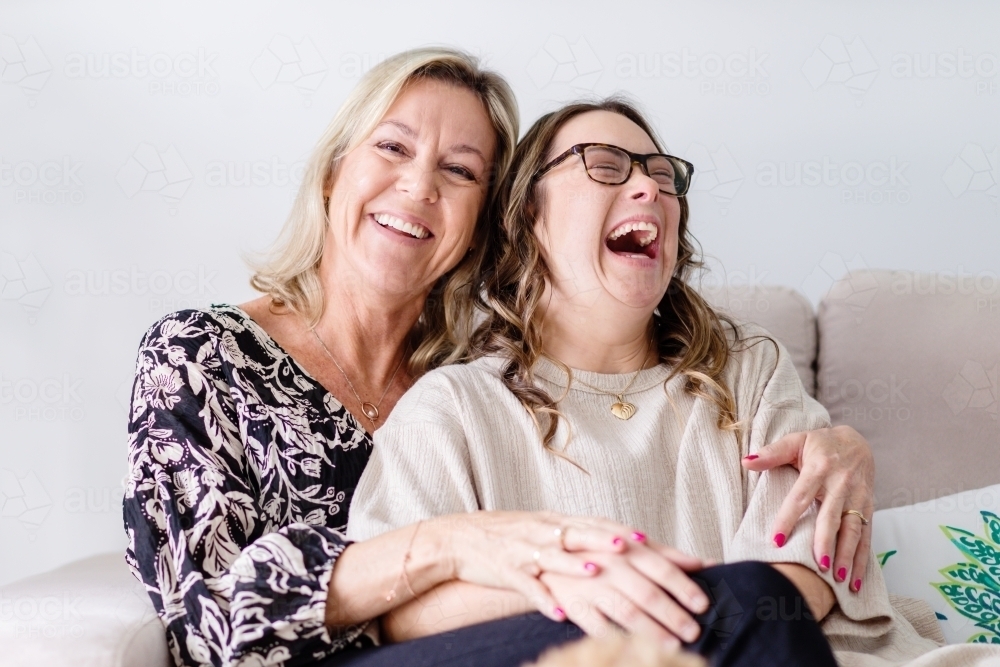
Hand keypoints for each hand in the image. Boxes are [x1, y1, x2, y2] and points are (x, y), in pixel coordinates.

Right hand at [428, 511, 652, 620]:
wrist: (464, 538)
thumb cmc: (515, 536)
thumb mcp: (550, 528)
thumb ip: (586, 534)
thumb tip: (631, 543)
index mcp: (561, 522)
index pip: (599, 523)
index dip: (622, 529)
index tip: (647, 538)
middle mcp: (547, 532)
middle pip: (584, 537)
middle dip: (611, 546)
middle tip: (633, 550)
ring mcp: (527, 550)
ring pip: (554, 556)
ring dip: (575, 565)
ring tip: (594, 572)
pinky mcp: (507, 570)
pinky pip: (526, 585)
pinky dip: (541, 598)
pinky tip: (556, 612)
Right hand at [539, 539, 709, 648]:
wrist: (543, 547)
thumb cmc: (597, 549)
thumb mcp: (630, 544)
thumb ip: (666, 554)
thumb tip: (705, 562)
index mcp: (627, 548)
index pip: (661, 568)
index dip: (683, 586)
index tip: (703, 605)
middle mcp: (610, 565)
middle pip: (646, 592)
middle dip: (671, 614)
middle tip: (692, 631)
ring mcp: (590, 584)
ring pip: (624, 610)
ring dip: (649, 630)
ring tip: (671, 646)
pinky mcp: (571, 601)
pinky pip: (592, 623)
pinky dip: (609, 636)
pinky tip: (627, 648)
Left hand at [742, 425, 874, 592]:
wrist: (858, 441)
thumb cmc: (820, 444)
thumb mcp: (796, 441)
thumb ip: (772, 453)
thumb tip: (746, 461)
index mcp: (819, 468)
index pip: (800, 496)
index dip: (788, 518)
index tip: (777, 541)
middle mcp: (841, 483)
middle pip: (831, 516)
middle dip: (826, 542)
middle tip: (818, 566)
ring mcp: (858, 497)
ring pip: (853, 529)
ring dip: (847, 555)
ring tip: (837, 578)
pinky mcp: (869, 507)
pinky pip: (867, 535)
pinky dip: (862, 559)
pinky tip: (855, 580)